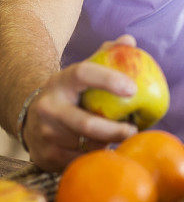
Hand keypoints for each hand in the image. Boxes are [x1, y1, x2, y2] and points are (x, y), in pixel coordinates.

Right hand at [23, 35, 139, 171]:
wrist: (31, 118)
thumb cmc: (70, 92)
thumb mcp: (81, 73)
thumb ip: (105, 55)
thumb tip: (130, 41)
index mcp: (62, 81)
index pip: (83, 74)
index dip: (109, 80)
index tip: (133, 89)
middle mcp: (49, 107)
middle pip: (86, 123)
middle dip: (114, 130)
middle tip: (133, 129)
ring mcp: (46, 133)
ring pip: (85, 145)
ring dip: (108, 144)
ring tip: (121, 139)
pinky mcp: (46, 156)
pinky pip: (79, 160)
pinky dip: (96, 156)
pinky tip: (106, 150)